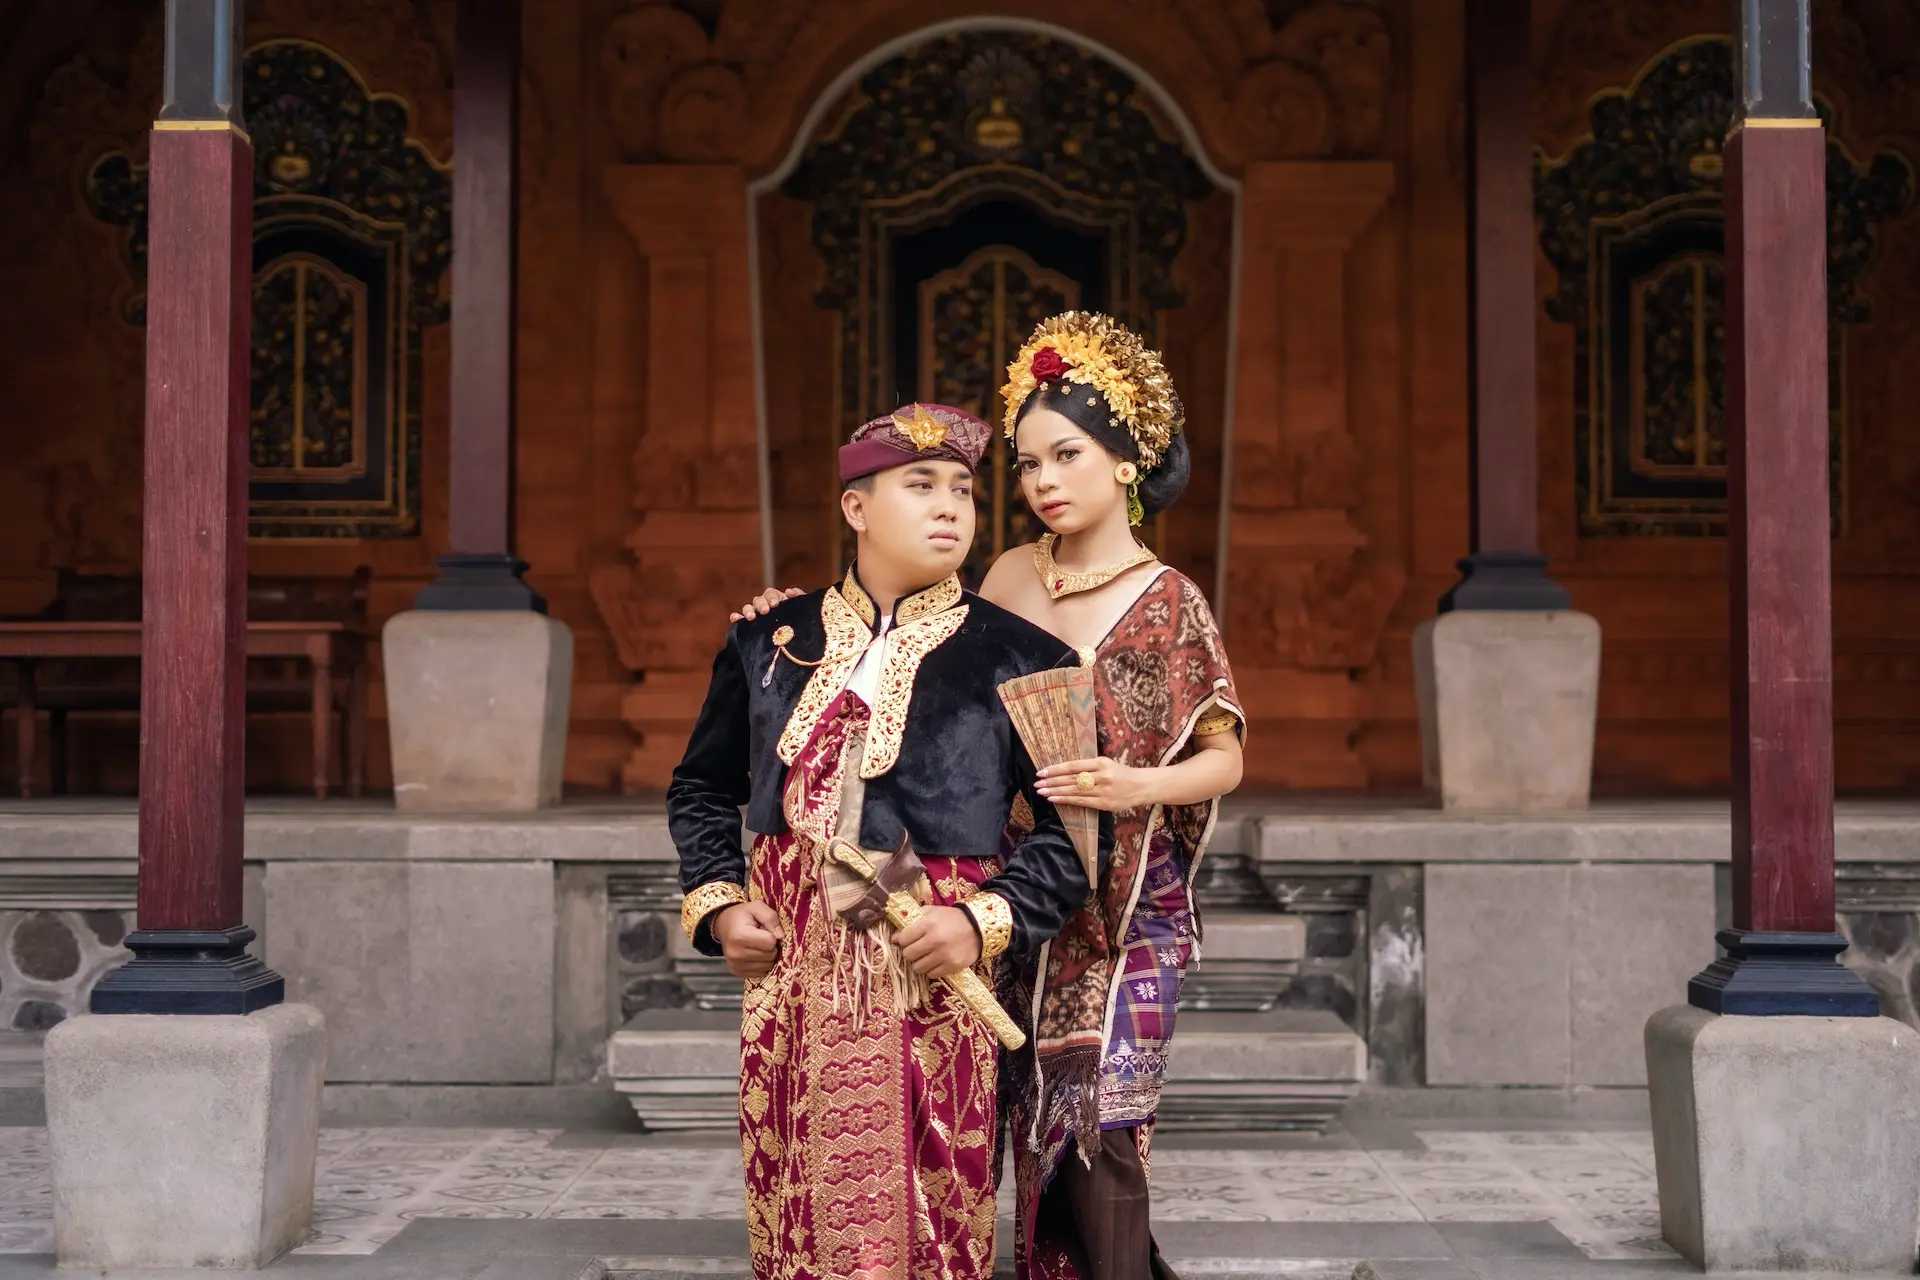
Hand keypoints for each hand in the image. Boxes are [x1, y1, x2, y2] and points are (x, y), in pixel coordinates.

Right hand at [713, 900, 782, 980]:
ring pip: (767, 966)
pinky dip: (762, 964)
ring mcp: (735, 965)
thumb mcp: (757, 907)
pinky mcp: (737, 972)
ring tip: (758, 945)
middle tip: (762, 937)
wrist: (723, 924)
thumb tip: (781, 936)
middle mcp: (735, 954)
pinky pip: (761, 973)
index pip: (770, 943)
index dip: (773, 935)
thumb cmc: (742, 915)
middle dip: (771, 946)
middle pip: (770, 956)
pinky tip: (755, 953)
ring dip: (767, 956)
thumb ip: (771, 918)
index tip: (765, 930)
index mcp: (740, 936)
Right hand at [730, 587, 803, 621]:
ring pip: (748, 608)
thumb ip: (800, 598)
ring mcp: (757, 616)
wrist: (801, 642)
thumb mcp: (804, 610)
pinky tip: (735, 618)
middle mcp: (765, 607)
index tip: (776, 604)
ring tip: (751, 617)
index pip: (770, 594)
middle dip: (761, 604)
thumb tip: (788, 591)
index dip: (772, 597)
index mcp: (777, 601)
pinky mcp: (750, 627)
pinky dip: (736, 617)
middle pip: (758, 600)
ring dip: (748, 610)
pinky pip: (740, 620)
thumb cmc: (803, 622)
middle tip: (765, 611)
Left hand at [894, 905, 981, 978]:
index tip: (905, 940)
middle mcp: (934, 940)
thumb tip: (895, 935)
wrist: (979, 927)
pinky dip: (931, 969)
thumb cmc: (952, 918)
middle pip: (908, 955)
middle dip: (909, 952)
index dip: (901, 940)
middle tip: (916, 948)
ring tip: (926, 956)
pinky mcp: (952, 966)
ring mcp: (943, 955)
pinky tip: (936, 962)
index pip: (902, 939)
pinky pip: (931, 974)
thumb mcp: (933, 911)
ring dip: (919, 962)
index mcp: (928, 924)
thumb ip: (913, 918)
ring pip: (917, 967)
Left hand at [1035, 757, 1152, 811]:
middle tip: (1037, 783)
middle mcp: (1102, 776)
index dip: (1056, 769)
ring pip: (1074, 791)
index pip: (1074, 765)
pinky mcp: (1104, 803)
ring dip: (1056, 791)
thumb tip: (1063, 770)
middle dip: (1052, 781)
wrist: (1142, 786)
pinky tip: (1054, 799)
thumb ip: (1088, 766)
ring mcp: (1103, 790)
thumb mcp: (1106, 763)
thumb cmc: (1121, 773)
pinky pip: (1081, 802)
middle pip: (1072, 778)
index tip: (1042, 772)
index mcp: (1101, 762)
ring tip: (1041, 792)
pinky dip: (1066, 800)